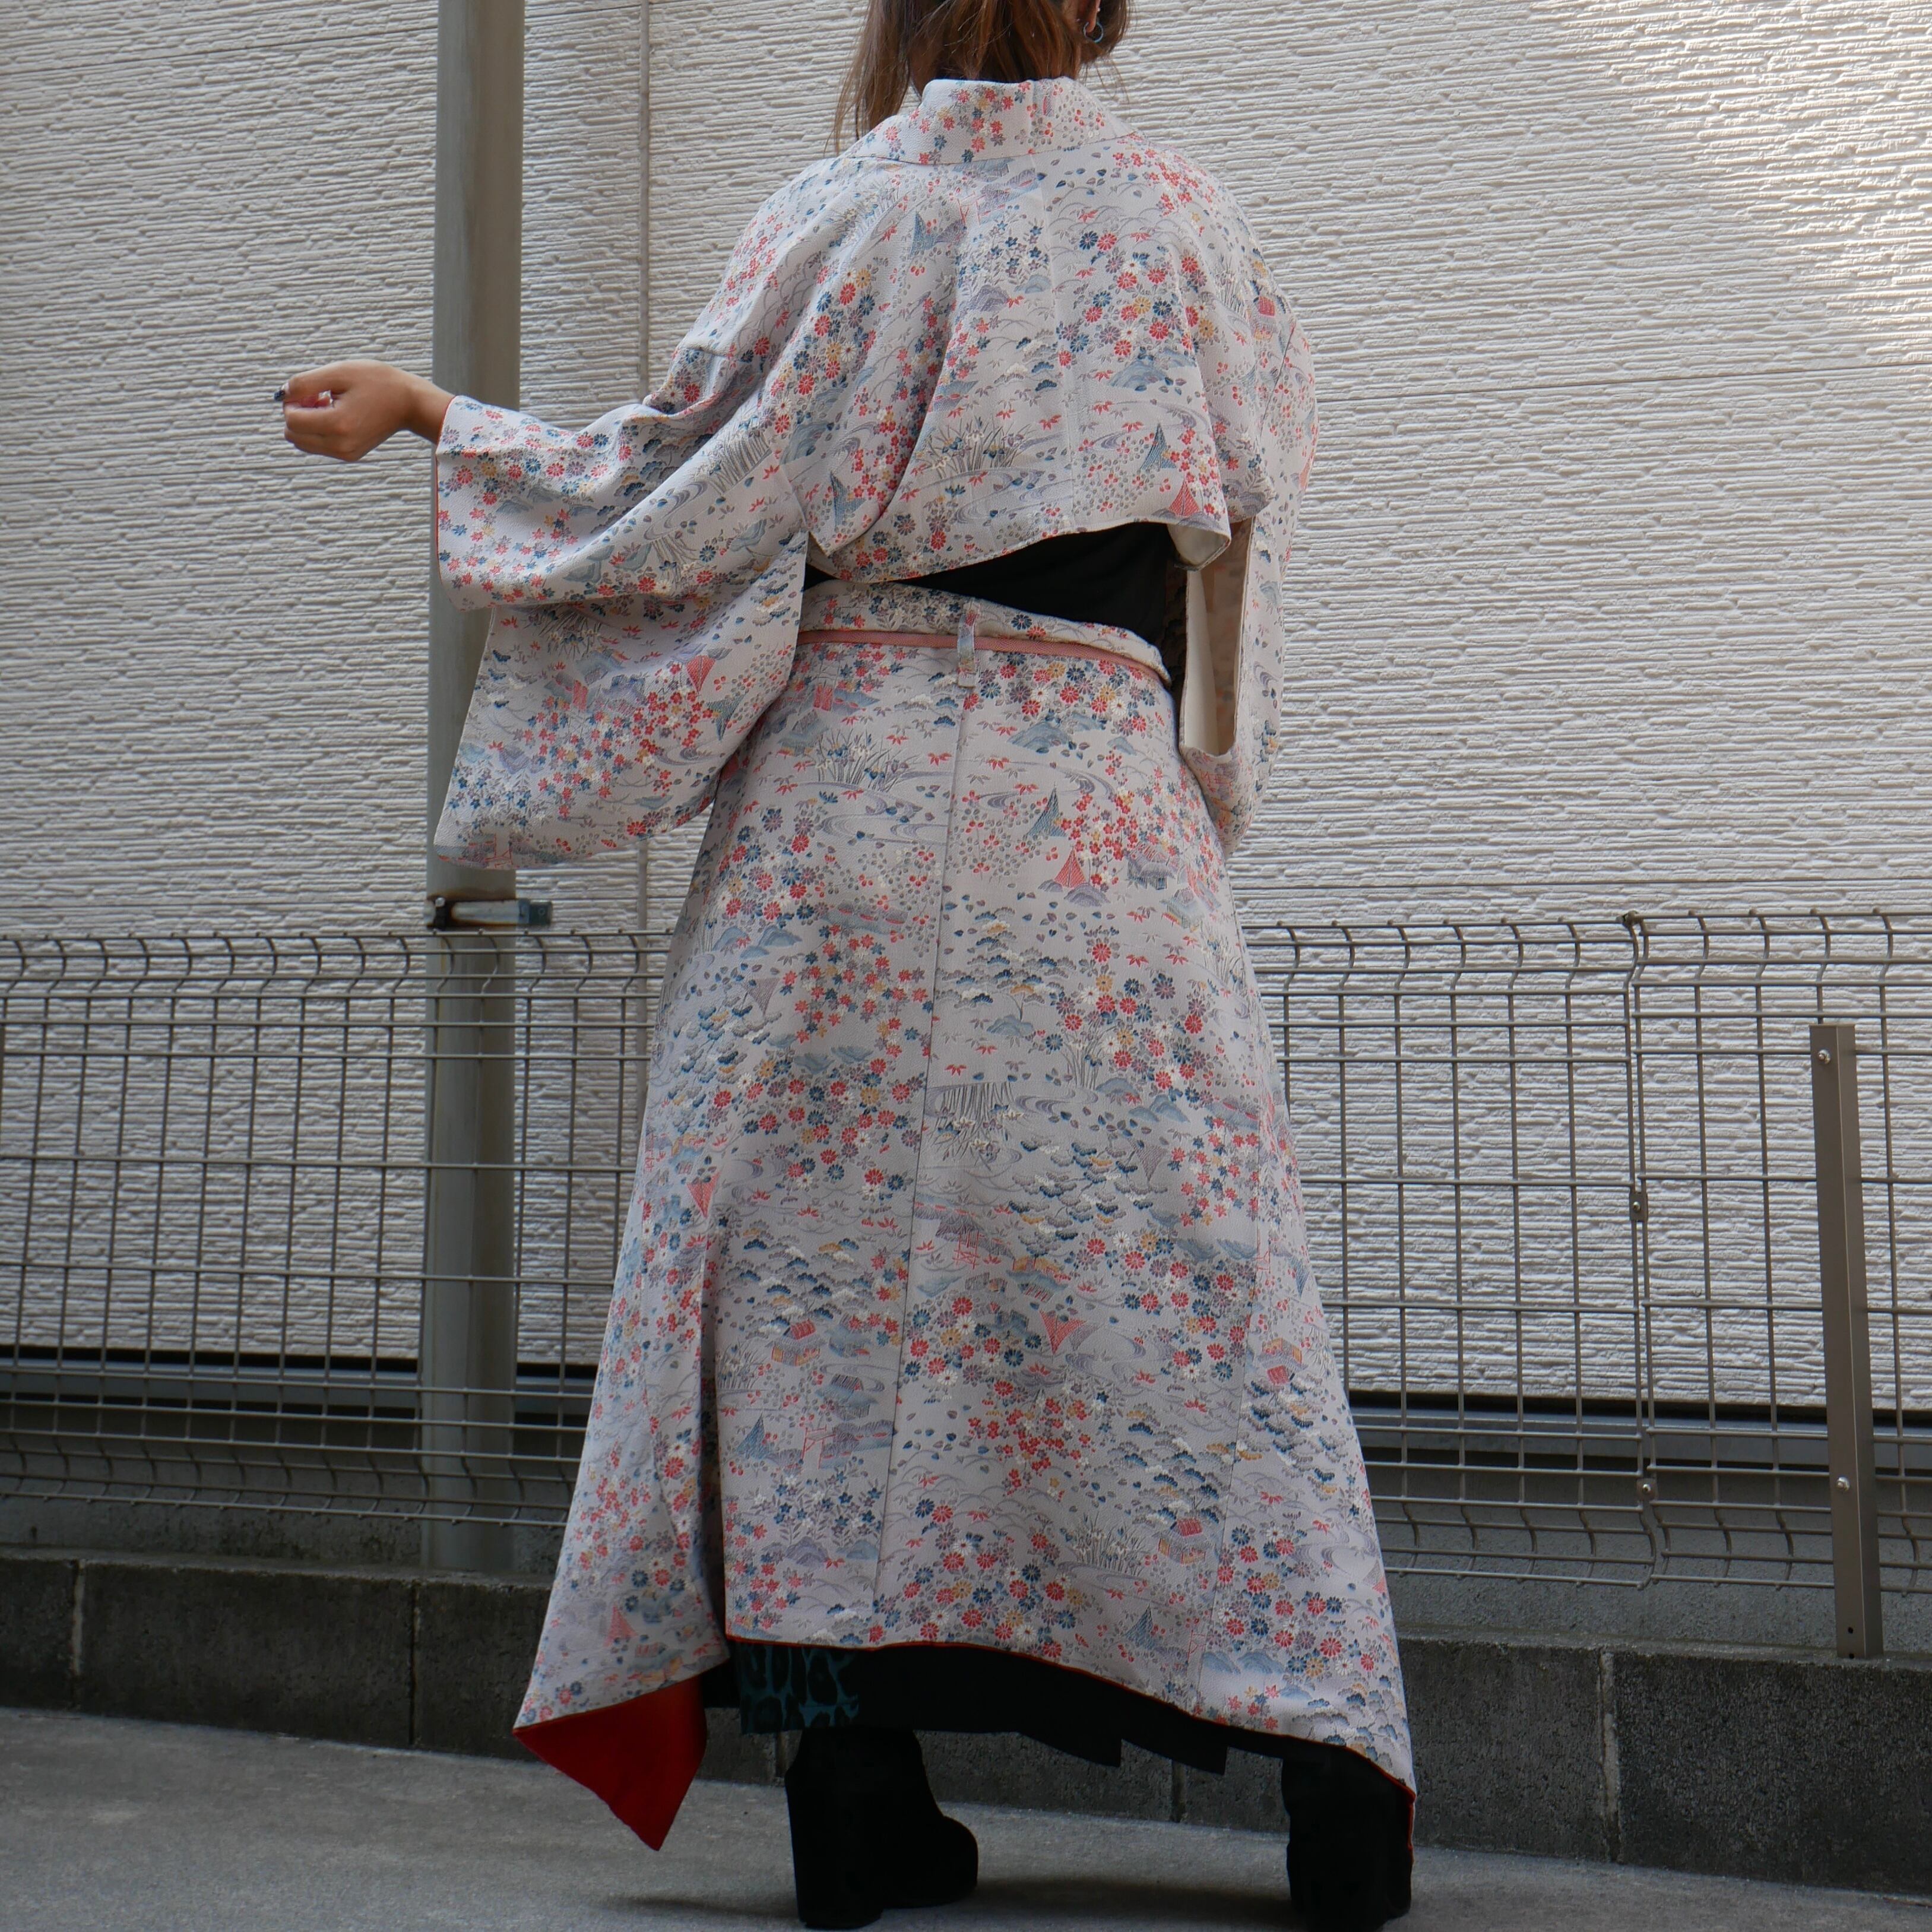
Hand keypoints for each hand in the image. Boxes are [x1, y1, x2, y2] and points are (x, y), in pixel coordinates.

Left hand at [281, 361, 452, 460]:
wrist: (409, 403)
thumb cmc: (377, 382)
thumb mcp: (339, 372)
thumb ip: (304, 383)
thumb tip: (282, 395)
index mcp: (337, 425)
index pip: (291, 421)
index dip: (292, 402)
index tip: (312, 390)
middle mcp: (340, 445)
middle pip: (293, 436)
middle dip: (296, 414)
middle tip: (317, 397)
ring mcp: (345, 453)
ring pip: (303, 443)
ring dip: (306, 423)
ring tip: (328, 405)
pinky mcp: (349, 455)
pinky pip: (317, 446)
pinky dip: (317, 430)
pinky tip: (335, 415)